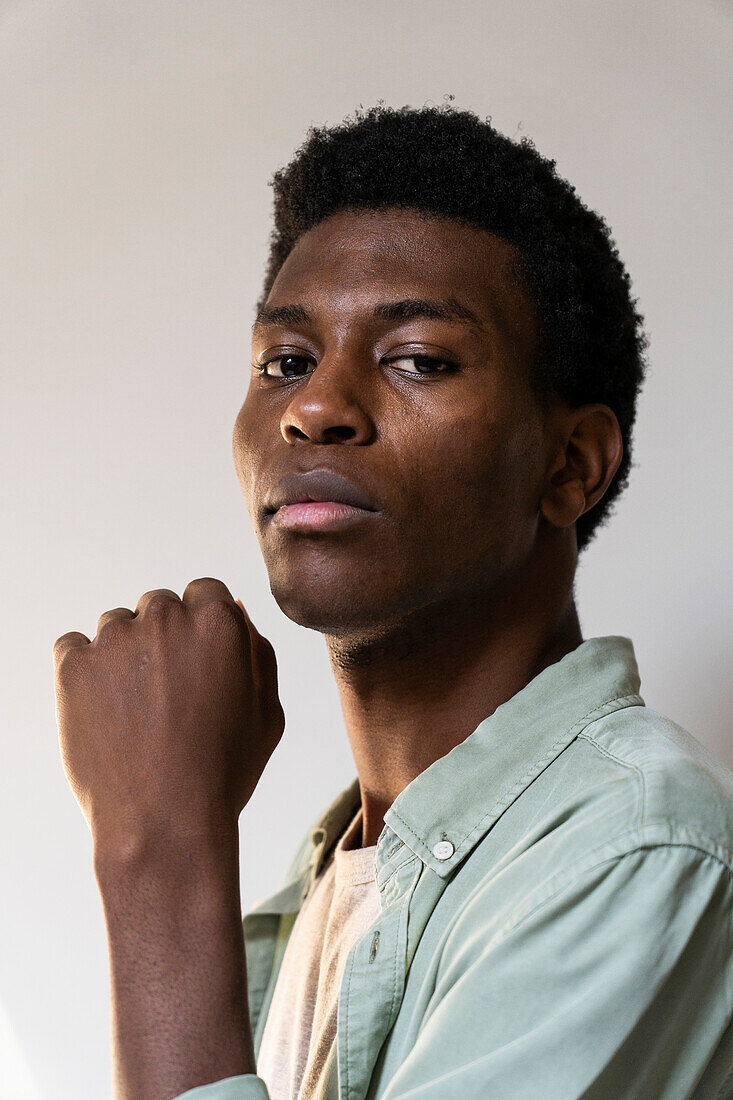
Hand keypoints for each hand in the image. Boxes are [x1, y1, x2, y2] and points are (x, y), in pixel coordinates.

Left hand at [52, 577, 284, 856]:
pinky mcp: (74, 666)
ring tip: (135, 711)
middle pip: (159, 605)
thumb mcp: (267, 715)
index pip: (205, 592)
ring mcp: (116, 641)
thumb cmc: (222, 774)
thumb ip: (259, 653)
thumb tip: (237, 609)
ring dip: (124, 654)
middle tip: (166, 695)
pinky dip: (83, 671)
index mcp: (219, 623)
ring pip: (116, 625)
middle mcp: (166, 620)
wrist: (164, 824)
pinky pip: (72, 647)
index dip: (202, 629)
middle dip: (163, 639)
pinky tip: (102, 711)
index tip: (196, 666)